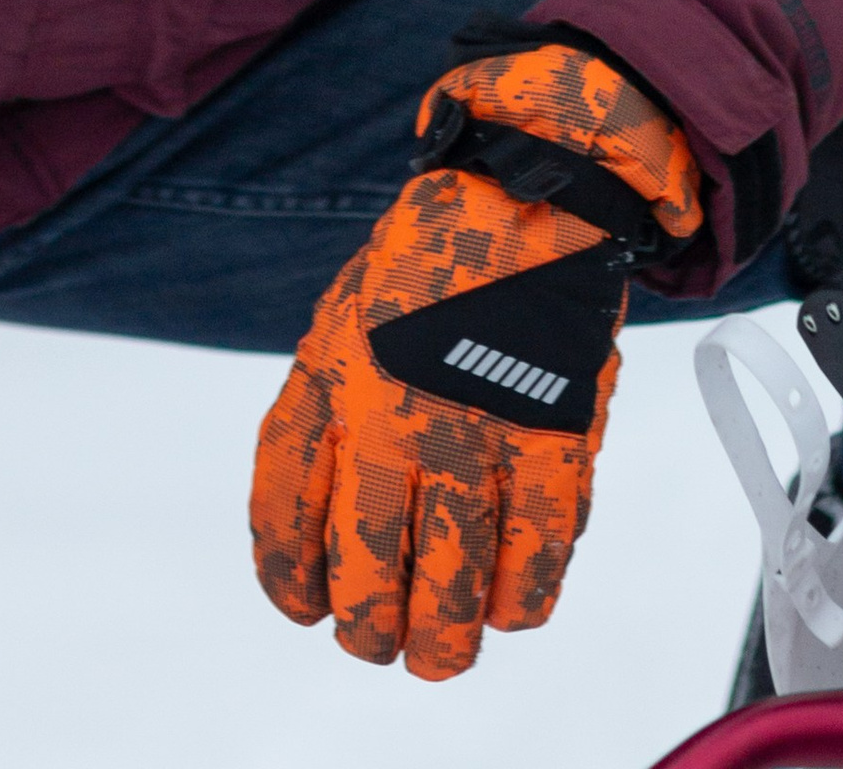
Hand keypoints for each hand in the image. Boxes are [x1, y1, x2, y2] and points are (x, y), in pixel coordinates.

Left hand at [249, 42, 702, 679]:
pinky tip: (508, 607)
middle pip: (368, 573)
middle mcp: (397, 417)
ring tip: (440, 651)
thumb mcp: (341, 322)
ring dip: (442, 639)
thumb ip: (321, 417)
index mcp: (334, 380)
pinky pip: (537, 554)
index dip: (290, 579)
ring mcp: (478, 433)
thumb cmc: (428, 260)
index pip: (287, 514)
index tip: (305, 606)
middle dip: (369, 630)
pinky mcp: (555, 438)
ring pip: (450, 586)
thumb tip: (311, 534)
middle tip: (380, 640)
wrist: (526, 190)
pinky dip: (521, 599)